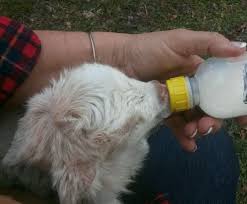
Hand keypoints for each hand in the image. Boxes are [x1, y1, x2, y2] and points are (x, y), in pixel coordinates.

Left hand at [123, 29, 245, 151]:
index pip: (221, 89)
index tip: (242, 119)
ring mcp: (176, 101)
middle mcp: (190, 87)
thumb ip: (209, 43)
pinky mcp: (161, 111)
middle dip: (212, 120)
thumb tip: (241, 51)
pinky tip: (188, 145)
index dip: (232, 104)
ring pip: (194, 120)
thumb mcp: (180, 41)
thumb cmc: (148, 49)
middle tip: (206, 126)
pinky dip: (183, 137)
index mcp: (199, 72)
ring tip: (192, 133)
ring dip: (198, 130)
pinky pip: (176, 126)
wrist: (119, 62)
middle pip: (209, 109)